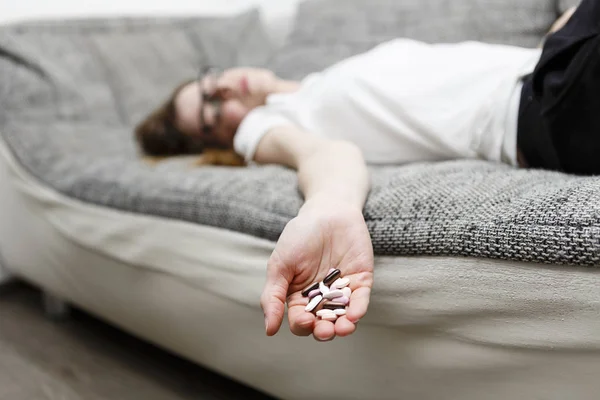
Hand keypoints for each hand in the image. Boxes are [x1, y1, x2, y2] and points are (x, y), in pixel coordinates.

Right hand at [260, 199, 373, 340]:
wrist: (326, 210)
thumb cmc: (299, 236)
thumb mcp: (279, 265)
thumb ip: (273, 296)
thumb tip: (269, 331)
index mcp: (300, 297)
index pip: (301, 321)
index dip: (302, 325)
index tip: (305, 321)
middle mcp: (322, 298)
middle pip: (323, 323)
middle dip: (324, 331)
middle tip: (325, 330)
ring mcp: (343, 291)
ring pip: (344, 317)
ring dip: (344, 327)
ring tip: (343, 329)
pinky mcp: (361, 281)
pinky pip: (361, 300)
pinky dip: (358, 309)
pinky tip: (355, 315)